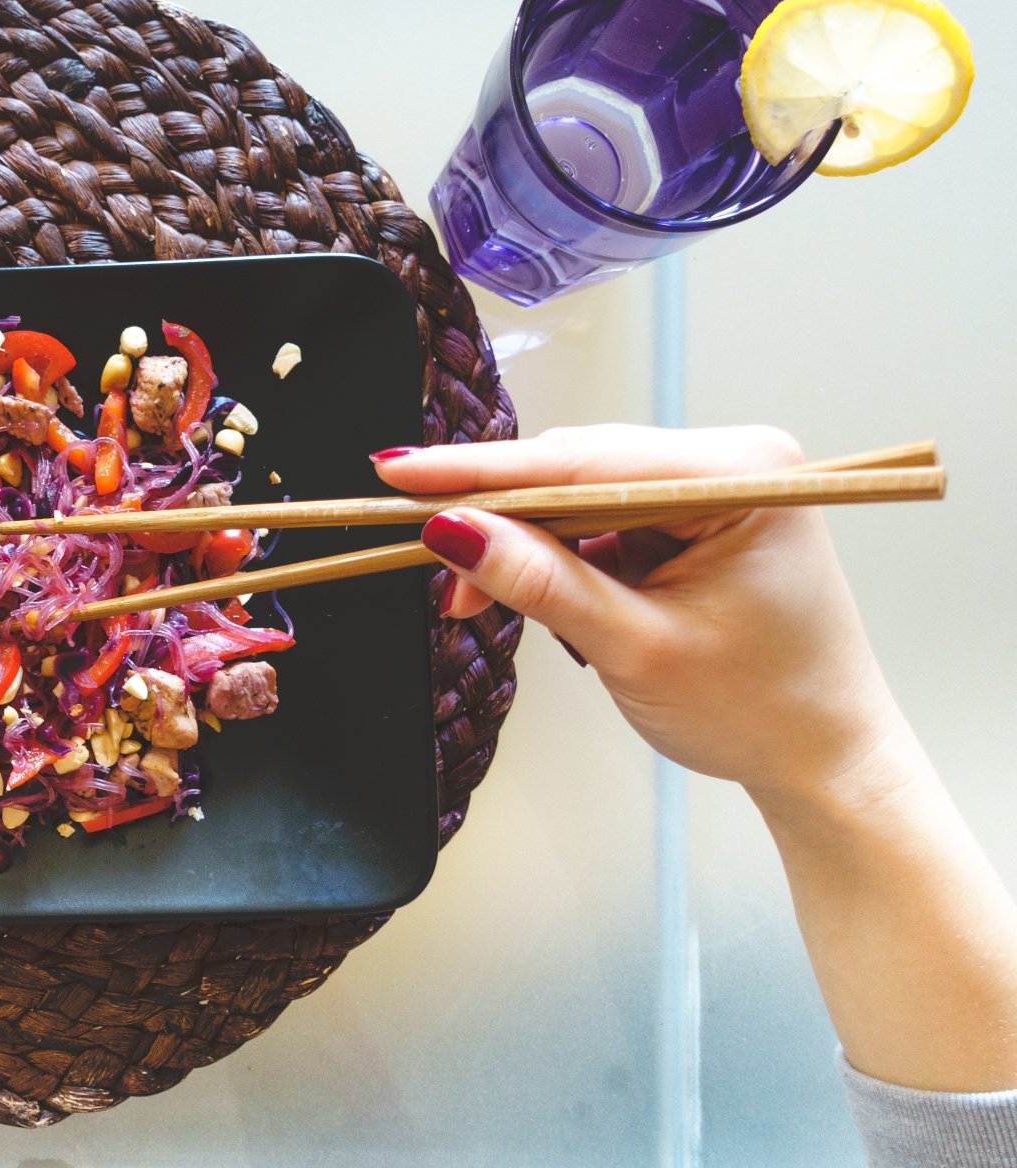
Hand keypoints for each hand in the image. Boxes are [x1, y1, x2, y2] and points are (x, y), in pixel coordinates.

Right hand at [376, 424, 911, 804]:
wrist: (824, 763)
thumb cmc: (762, 711)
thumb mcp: (636, 648)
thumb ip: (542, 583)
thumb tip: (453, 531)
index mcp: (740, 475)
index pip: (583, 461)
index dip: (482, 470)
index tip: (400, 471)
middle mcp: (731, 464)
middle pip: (577, 470)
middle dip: (498, 518)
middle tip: (421, 552)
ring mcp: (711, 492)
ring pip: (579, 498)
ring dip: (522, 546)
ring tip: (472, 601)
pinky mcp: (692, 523)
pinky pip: (600, 523)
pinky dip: (555, 561)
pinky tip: (520, 594)